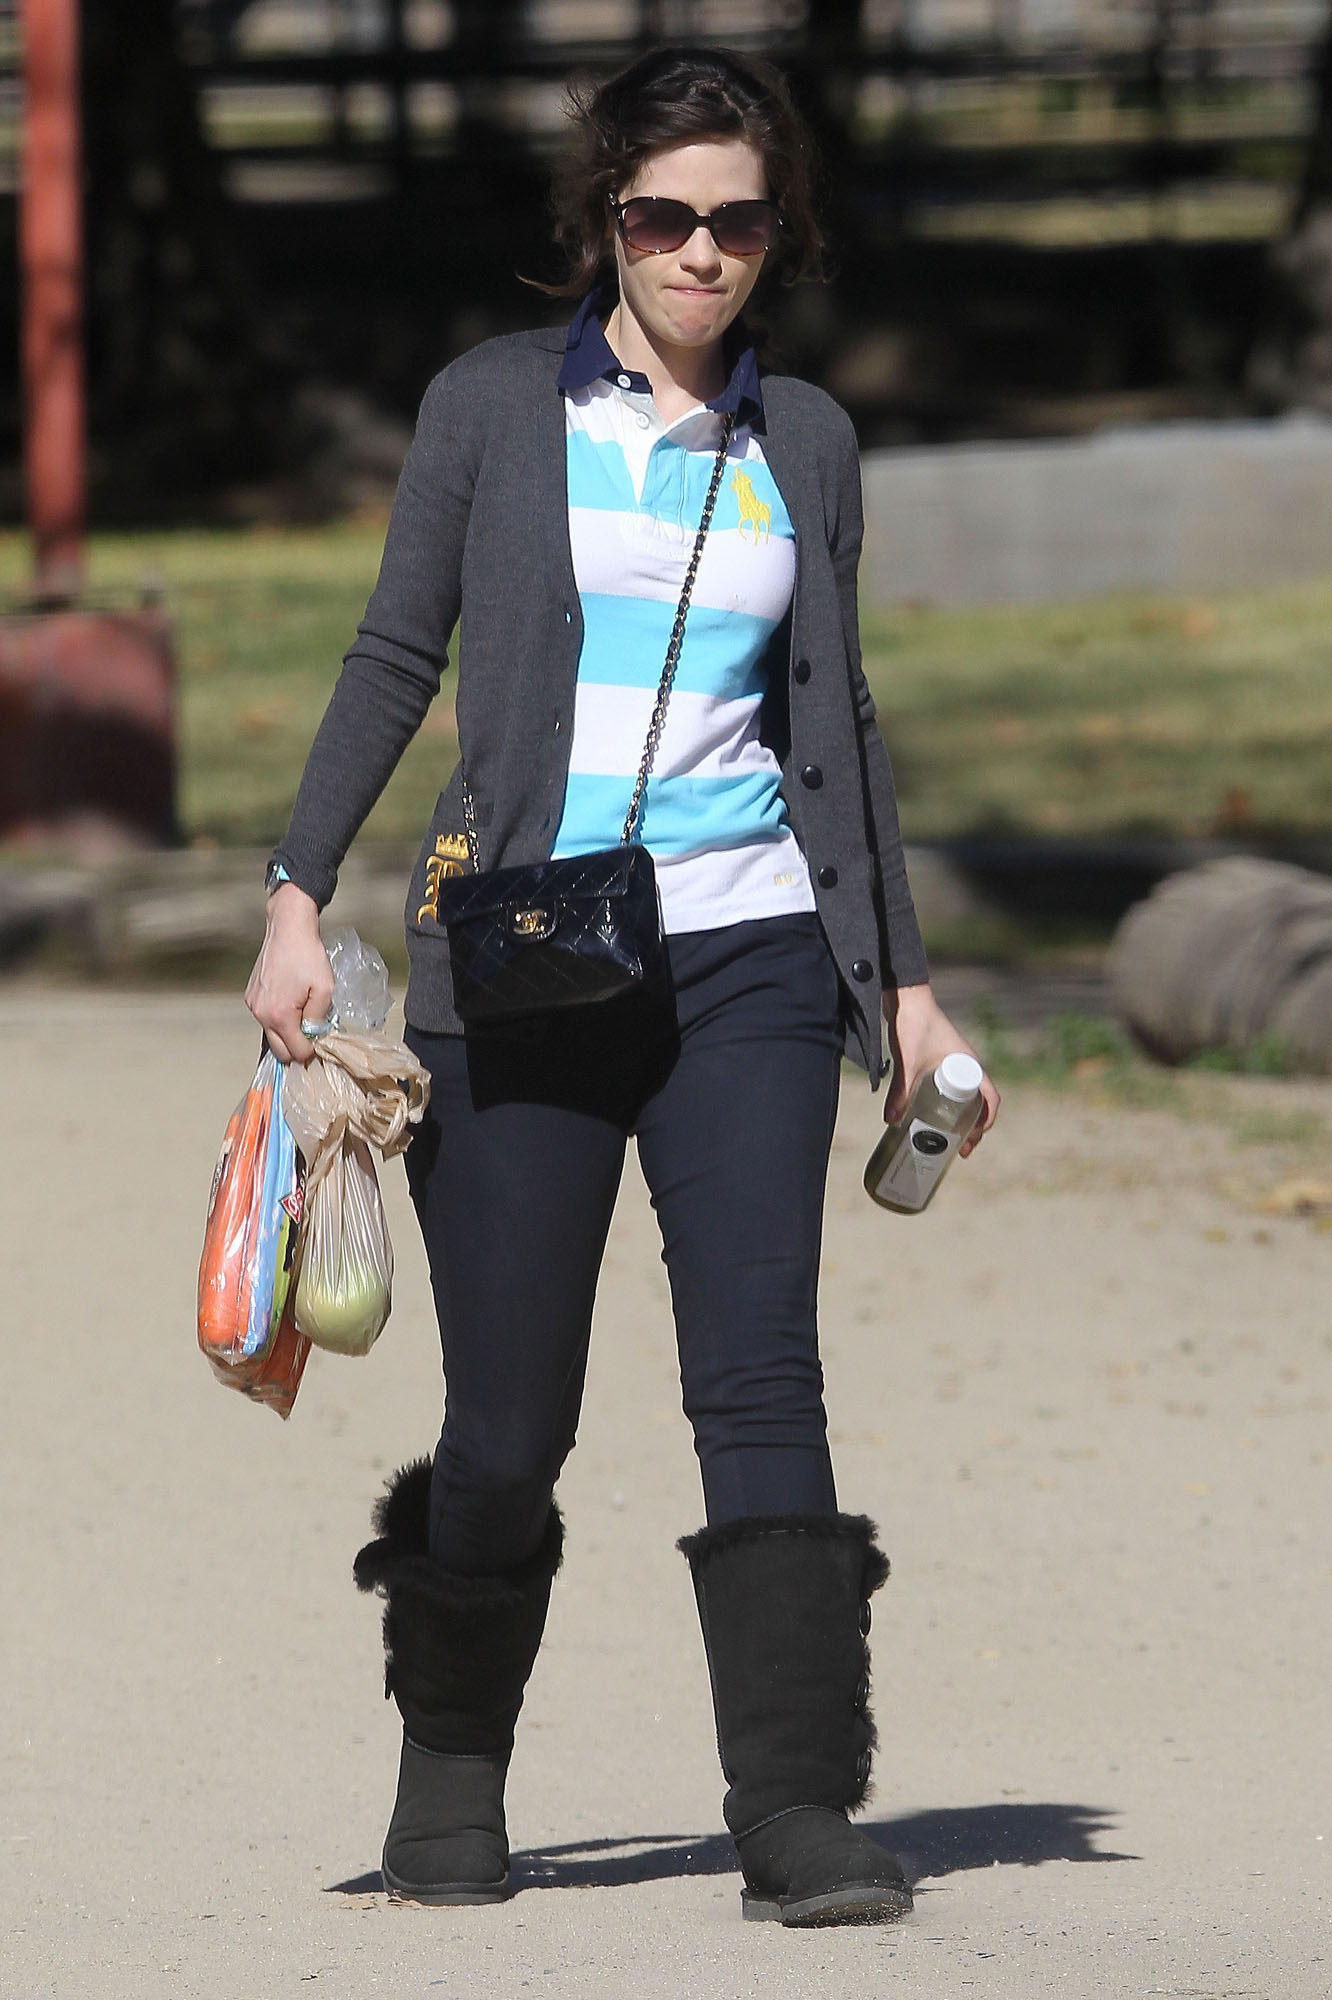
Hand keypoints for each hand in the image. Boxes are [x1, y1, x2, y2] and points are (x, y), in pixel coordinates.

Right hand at [244, 882, 333, 1063]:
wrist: (288, 929)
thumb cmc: (308, 956)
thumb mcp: (324, 989)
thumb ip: (318, 1018)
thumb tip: (314, 1036)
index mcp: (279, 1016)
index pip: (295, 1052)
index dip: (310, 1050)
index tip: (320, 1039)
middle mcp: (261, 1014)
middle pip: (279, 1050)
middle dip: (296, 1046)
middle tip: (313, 1033)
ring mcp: (253, 1005)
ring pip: (271, 1034)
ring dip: (287, 1031)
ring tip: (303, 1012)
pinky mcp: (250, 996)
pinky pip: (265, 1018)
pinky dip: (278, 1018)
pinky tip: (291, 1002)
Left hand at [881, 982, 999, 1158]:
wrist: (906, 998)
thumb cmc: (914, 1025)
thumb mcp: (908, 1062)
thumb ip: (900, 1091)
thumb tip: (890, 1121)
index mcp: (968, 1064)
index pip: (990, 1097)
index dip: (987, 1121)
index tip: (973, 1139)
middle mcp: (966, 1064)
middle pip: (980, 1102)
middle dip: (974, 1127)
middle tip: (959, 1149)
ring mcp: (954, 1063)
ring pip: (966, 1096)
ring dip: (963, 1118)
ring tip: (947, 1139)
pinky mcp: (940, 1061)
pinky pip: (952, 1088)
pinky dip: (950, 1105)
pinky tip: (932, 1116)